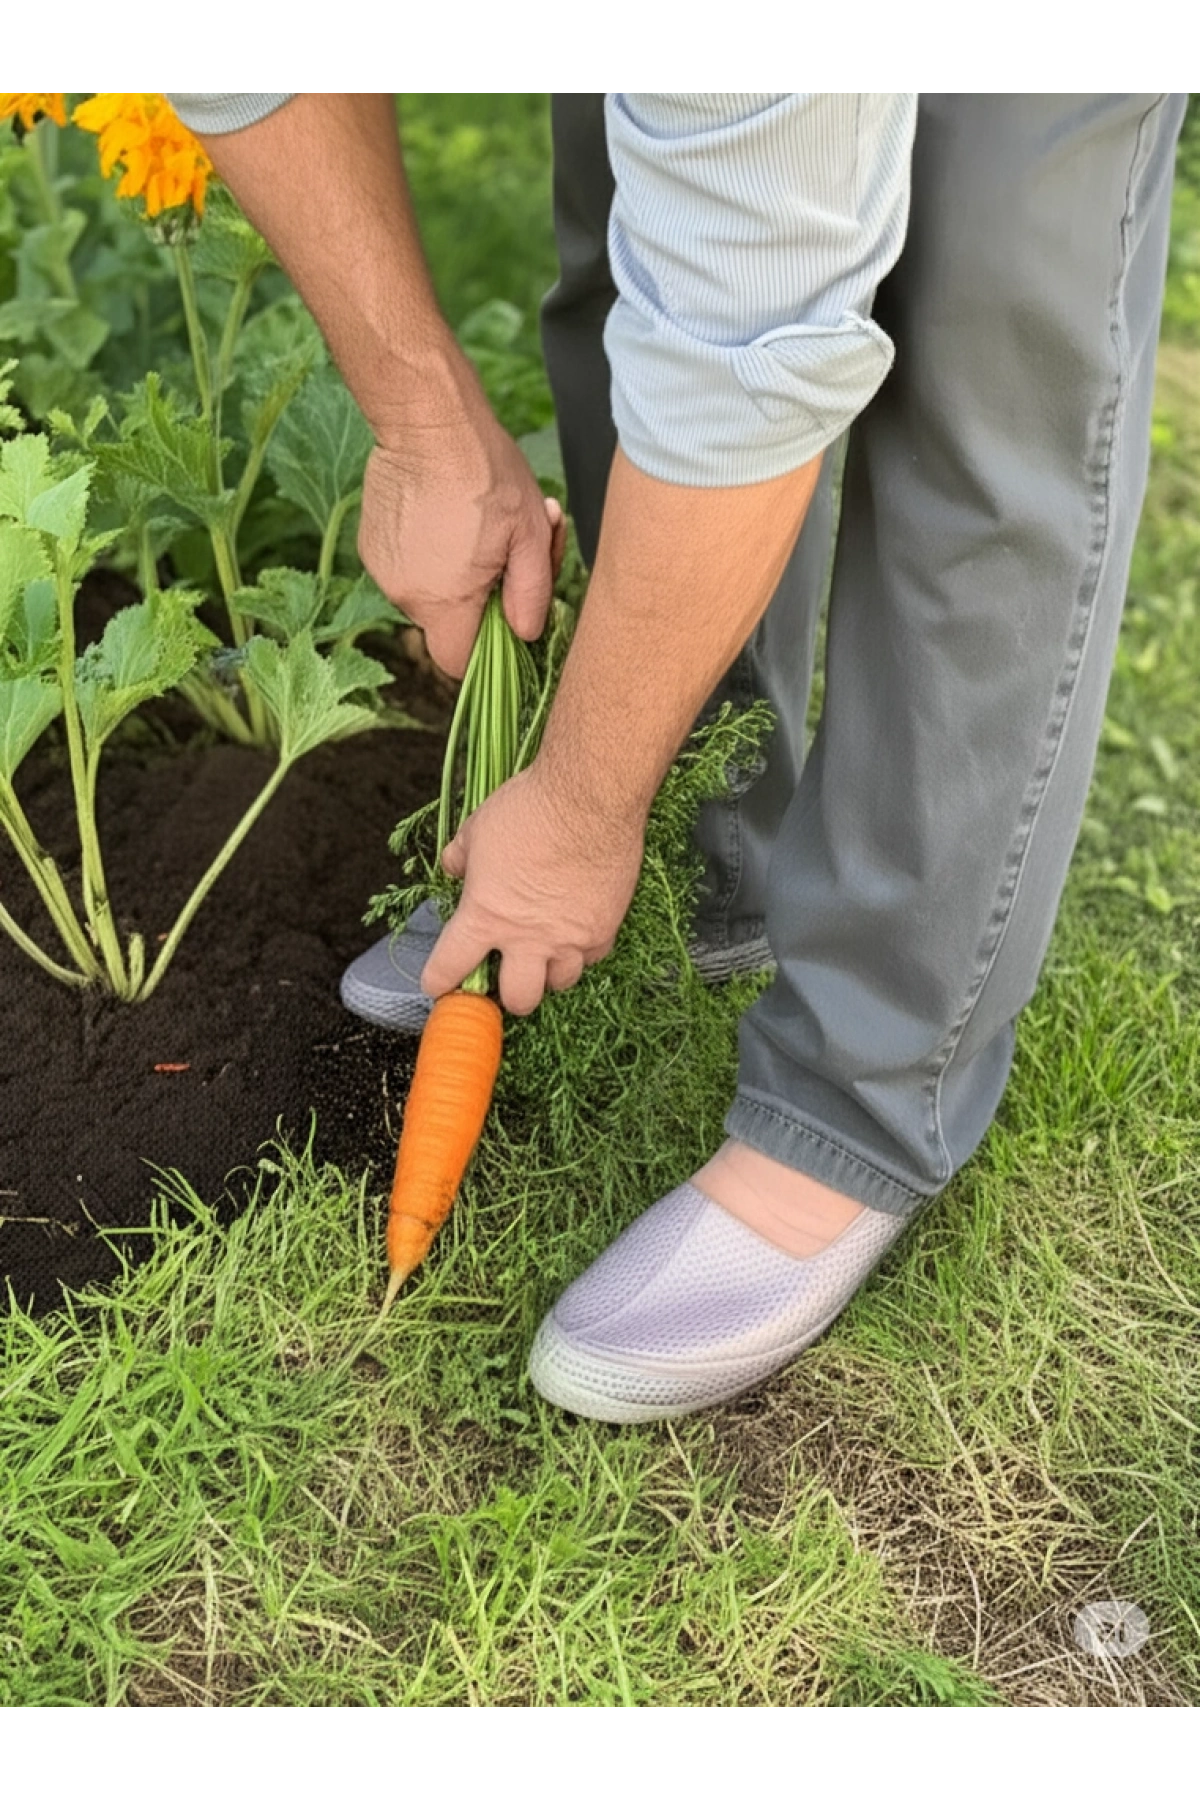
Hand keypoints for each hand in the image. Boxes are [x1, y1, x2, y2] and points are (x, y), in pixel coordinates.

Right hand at [358, 402, 565, 678]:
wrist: (427, 419)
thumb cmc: (486, 472)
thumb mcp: (530, 534)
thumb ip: (532, 595)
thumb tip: (526, 635)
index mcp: (445, 602)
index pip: (459, 662)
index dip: (487, 649)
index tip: (506, 614)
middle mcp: (405, 595)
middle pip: (448, 624)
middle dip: (480, 597)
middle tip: (507, 549)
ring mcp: (383, 570)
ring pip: (429, 594)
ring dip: (457, 571)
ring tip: (479, 522)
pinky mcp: (370, 544)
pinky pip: (410, 567)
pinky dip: (431, 553)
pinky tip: (448, 513)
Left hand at [421, 764, 644, 1014]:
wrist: (588, 798)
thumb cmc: (529, 809)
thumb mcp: (477, 829)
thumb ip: (460, 858)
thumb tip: (454, 867)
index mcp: (485, 917)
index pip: (449, 970)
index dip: (439, 980)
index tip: (439, 982)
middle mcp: (527, 939)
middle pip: (516, 1000)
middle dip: (507, 992)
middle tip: (505, 971)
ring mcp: (570, 939)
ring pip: (559, 983)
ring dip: (548, 971)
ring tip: (545, 949)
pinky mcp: (604, 929)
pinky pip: (592, 957)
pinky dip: (582, 950)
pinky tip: (577, 929)